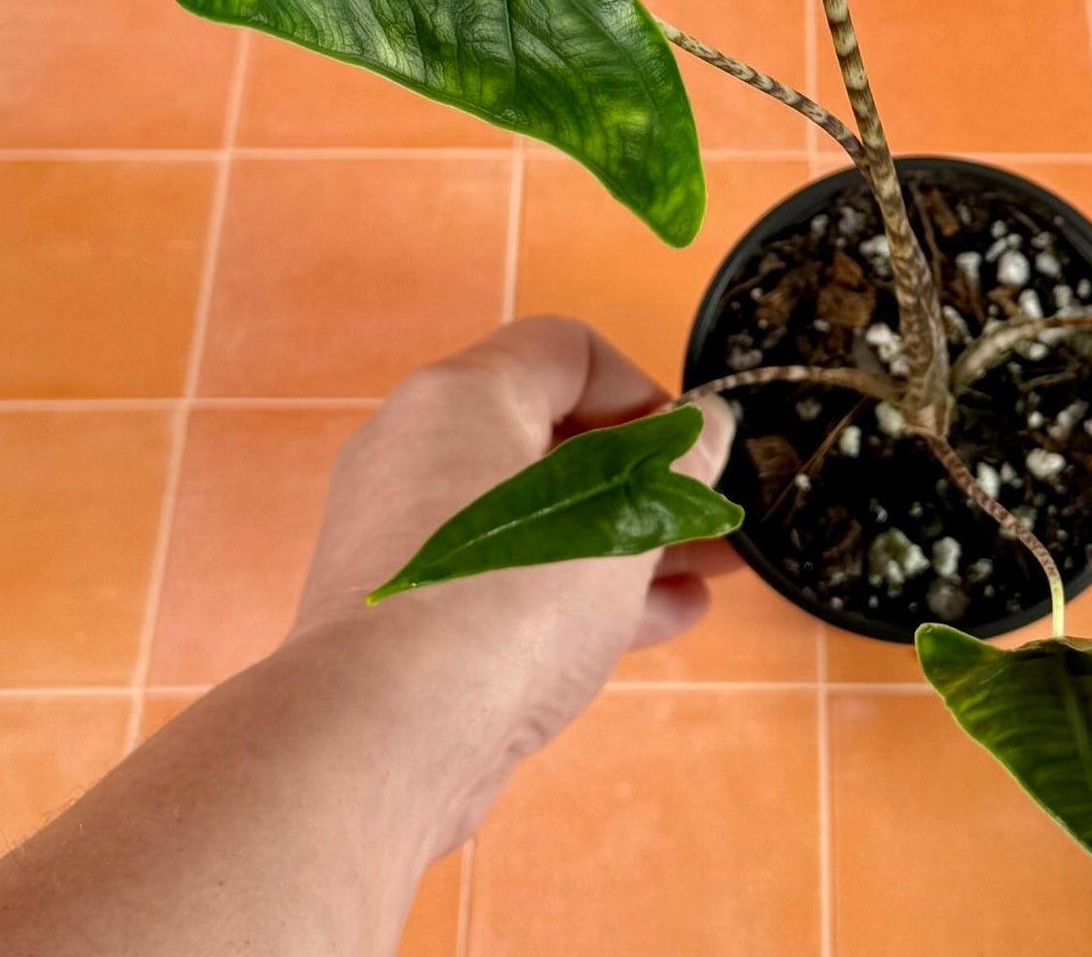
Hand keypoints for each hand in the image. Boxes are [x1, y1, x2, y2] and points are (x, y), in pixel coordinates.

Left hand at [282, 317, 734, 851]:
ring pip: (537, 518)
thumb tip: (705, 423)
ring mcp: (405, 537)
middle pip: (554, 439)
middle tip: (710, 513)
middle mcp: (420, 450)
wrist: (381, 740)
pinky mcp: (405, 614)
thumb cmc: (506, 601)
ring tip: (708, 571)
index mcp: (463, 396)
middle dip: (647, 478)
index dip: (643, 390)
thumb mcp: (623, 517)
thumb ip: (675, 463)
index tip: (689, 447)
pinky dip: (577, 589)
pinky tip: (660, 619)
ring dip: (627, 540)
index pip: (568, 351)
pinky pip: (505, 579)